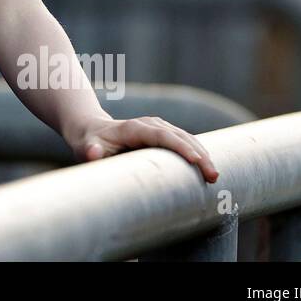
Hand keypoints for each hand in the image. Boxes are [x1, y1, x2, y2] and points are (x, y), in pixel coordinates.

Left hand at [68, 114, 218, 182]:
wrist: (90, 131)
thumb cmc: (89, 142)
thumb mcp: (85, 146)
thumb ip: (89, 150)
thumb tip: (93, 153)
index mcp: (134, 128)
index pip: (162, 135)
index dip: (180, 147)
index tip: (196, 162)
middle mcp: (150, 124)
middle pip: (180, 136)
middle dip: (199, 154)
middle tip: (214, 176)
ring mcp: (158, 128)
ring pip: (187, 138)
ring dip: (203, 154)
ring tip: (215, 176)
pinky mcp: (164, 135)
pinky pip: (185, 142)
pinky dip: (199, 153)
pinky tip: (208, 168)